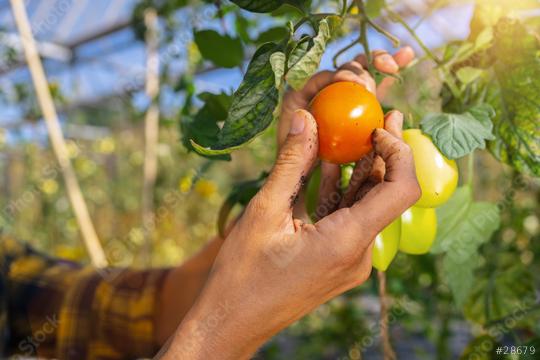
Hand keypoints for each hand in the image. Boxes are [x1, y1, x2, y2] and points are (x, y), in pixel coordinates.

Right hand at [162, 109, 419, 358]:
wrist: (233, 322)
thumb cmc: (242, 275)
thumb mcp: (264, 212)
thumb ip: (290, 164)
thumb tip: (305, 119)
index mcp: (347, 242)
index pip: (400, 190)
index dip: (398, 152)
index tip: (378, 126)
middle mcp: (358, 254)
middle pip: (386, 194)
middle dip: (383, 153)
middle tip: (379, 115)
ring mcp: (349, 260)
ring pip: (367, 206)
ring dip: (361, 170)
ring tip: (354, 131)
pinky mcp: (337, 261)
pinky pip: (348, 219)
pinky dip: (342, 191)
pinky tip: (330, 164)